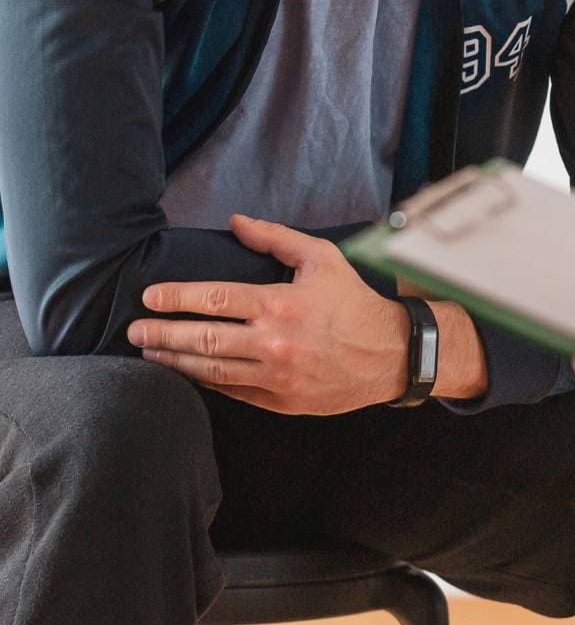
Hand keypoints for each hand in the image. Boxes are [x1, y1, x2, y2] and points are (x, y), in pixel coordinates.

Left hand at [126, 215, 408, 413]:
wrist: (388, 354)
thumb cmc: (352, 301)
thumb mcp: (321, 258)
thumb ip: (275, 238)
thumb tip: (235, 222)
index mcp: (280, 304)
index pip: (214, 299)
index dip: (176, 298)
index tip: (149, 297)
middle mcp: (273, 342)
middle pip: (202, 339)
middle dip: (162, 333)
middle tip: (134, 330)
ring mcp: (275, 376)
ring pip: (210, 370)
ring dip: (174, 361)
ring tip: (148, 352)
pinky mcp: (280, 402)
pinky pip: (232, 391)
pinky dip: (204, 382)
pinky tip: (186, 373)